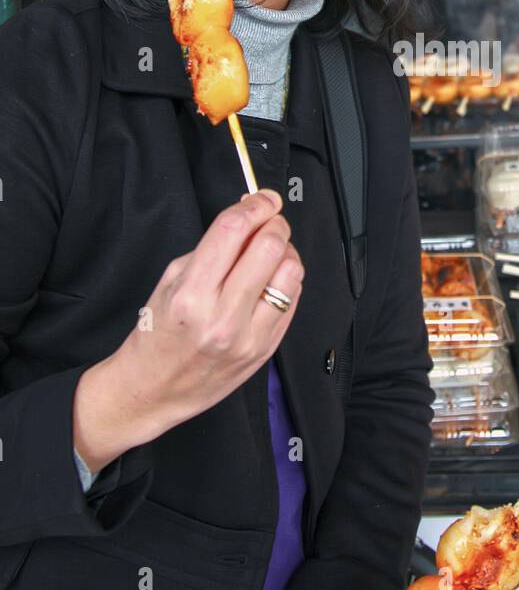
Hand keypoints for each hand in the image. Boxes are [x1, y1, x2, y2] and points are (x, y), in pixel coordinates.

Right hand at [74, 189, 304, 467]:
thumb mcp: (169, 282)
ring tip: (271, 252)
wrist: (153, 391)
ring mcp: (249, 337)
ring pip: (290, 273)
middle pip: (269, 247)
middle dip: (274, 223)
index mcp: (190, 295)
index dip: (254, 205)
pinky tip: (271, 280)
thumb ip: (210, 250)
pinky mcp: (266, 350)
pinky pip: (293, 301)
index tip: (262, 198)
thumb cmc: (157, 335)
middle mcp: (222, 317)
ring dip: (286, 252)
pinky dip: (287, 281)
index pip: (233, 231)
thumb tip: (248, 220)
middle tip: (269, 220)